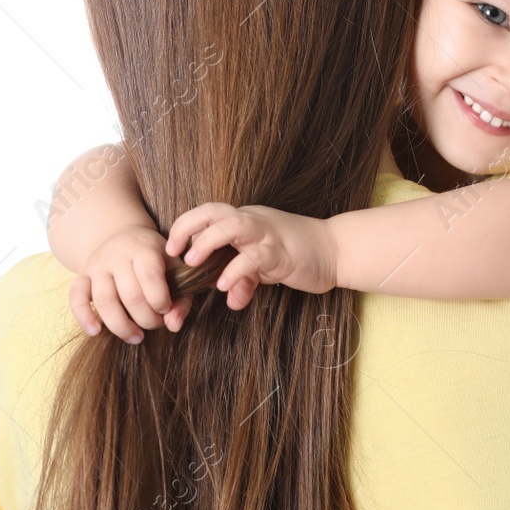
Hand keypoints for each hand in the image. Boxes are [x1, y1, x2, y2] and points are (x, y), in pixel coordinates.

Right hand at [67, 225, 193, 342]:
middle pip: (129, 293)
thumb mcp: (175, 270)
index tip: (166, 309)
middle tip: (155, 324)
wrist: (126, 239)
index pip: (149, 275)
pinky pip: (76, 297)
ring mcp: (97, 266)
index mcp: (143, 249)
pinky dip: (83, 316)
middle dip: (145, 317)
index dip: (160, 299)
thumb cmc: (157, 260)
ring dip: (120, 325)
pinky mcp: (81, 276)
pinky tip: (95, 331)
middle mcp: (117, 256)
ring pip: (103, 300)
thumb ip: (181, 298)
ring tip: (136, 338)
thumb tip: (174, 326)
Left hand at [165, 202, 339, 302]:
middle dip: (187, 227)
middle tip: (174, 252)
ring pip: (230, 225)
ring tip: (193, 262)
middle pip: (213, 211)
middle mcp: (253, 221)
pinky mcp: (280, 252)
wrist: (337, 250)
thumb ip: (245, 279)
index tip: (172, 248)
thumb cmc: (300, 254)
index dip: (186, 226)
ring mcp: (267, 234)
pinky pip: (253, 257)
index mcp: (245, 220)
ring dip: (207, 242)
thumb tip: (230, 299)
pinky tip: (225, 286)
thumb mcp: (265, 268)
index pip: (209, 213)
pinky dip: (235, 270)